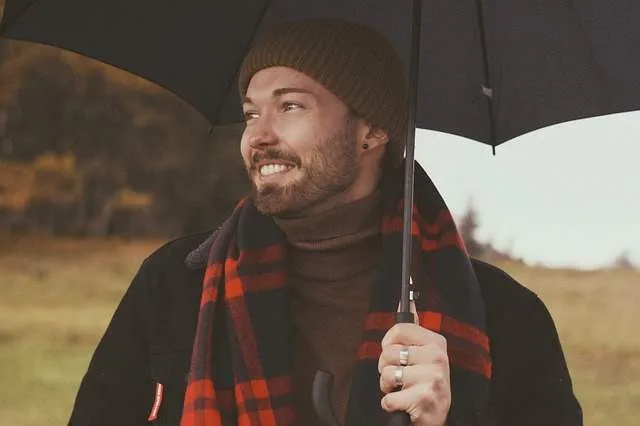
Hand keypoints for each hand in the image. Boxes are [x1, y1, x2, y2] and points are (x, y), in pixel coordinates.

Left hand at [378, 302, 450, 425]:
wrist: (437, 417)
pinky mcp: (424, 398)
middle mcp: (437, 357)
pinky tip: (403, 403)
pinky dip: (390, 404)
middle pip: (388, 352)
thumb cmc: (425, 384)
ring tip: (401, 389)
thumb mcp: (424, 355)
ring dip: (387, 387)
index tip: (393, 351)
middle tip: (398, 376)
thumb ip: (413, 331)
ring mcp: (432, 377)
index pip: (399, 329)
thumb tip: (406, 302)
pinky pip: (388, 398)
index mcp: (436, 343)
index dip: (388, 342)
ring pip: (386, 374)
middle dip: (385, 367)